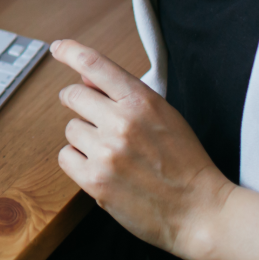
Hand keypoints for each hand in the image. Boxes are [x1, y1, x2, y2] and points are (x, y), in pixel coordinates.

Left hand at [52, 39, 231, 259]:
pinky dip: (78, 161)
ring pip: (70, 129)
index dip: (71, 52)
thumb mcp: (165, 116)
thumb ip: (126, 95)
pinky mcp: (95, 181)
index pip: (95, 64)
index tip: (58, 48)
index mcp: (142, 101)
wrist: (200, 211)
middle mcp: (121, 122)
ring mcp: (106, 152)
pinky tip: (101, 168)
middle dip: (77, 103)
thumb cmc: (185, 163)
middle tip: (91, 116)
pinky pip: (66, 157)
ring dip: (83, 138)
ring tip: (110, 152)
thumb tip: (85, 78)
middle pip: (73, 96)